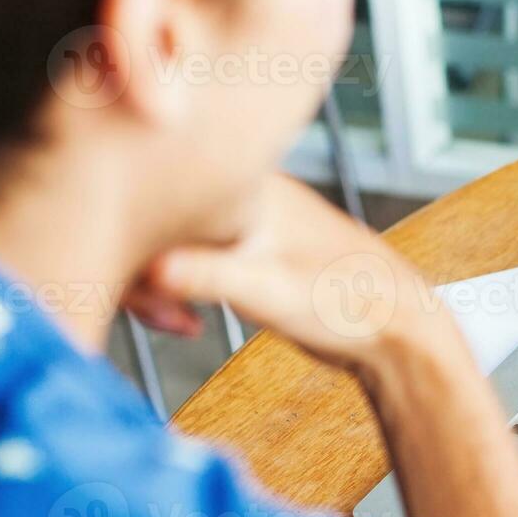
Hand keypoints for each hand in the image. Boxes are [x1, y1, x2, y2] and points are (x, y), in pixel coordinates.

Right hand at [134, 175, 433, 372]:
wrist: (396, 333)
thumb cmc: (347, 304)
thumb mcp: (267, 289)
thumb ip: (206, 275)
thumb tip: (150, 270)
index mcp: (247, 183)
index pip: (153, 187)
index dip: (121, 228)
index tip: (122, 274)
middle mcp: (241, 193)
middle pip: (151, 216)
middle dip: (135, 267)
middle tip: (159, 312)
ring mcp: (242, 222)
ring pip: (164, 242)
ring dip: (153, 286)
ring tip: (176, 322)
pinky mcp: (244, 253)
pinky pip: (185, 262)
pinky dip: (174, 293)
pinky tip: (187, 323)